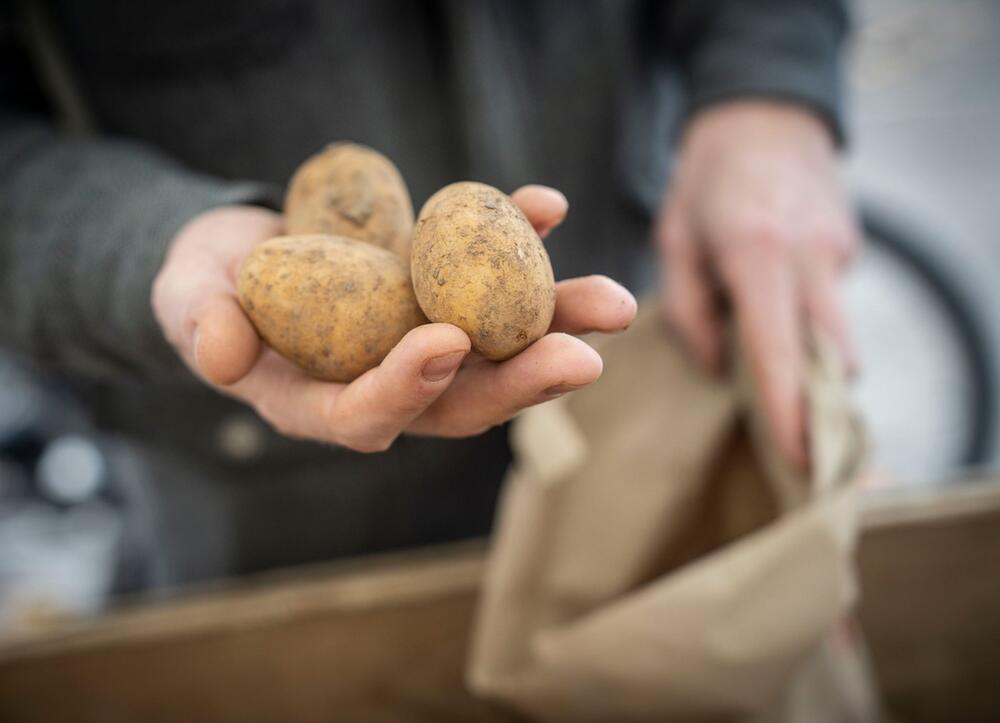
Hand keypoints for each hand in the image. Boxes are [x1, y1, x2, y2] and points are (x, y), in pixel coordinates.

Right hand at [152, 187, 636, 451]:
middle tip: (584, 359)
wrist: (245, 250)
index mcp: (325, 402)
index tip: (445, 342)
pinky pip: (489, 274)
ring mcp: (424, 336)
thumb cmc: (209, 284)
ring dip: (558, 325)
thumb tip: (222, 357)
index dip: (409, 385)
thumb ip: (199, 326)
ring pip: (498, 345)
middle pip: (463, 397)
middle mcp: (389, 380)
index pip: (371, 414)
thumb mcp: (188, 299)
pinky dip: (521, 239)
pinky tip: (548, 205)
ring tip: (615, 303)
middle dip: (523, 382)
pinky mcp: (442, 289)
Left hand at [656, 101, 858, 469]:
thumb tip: (720, 372)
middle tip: (790, 442)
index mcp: (759, 254)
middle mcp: (811, 258)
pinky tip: (779, 317)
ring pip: (841, 338)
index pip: (781, 350)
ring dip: (814, 369)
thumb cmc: (706, 181)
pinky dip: (811, 328)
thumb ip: (690, 311)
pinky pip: (834, 308)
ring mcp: (840, 252)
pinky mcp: (850, 250)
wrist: (764, 114)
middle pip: (831, 357)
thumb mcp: (675, 241)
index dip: (790, 412)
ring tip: (774, 381)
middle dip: (815, 404)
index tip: (800, 462)